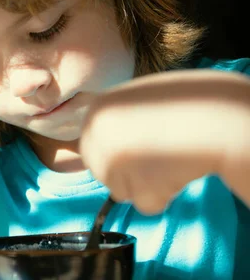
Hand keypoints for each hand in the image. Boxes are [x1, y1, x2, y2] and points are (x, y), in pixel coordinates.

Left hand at [78, 69, 243, 214]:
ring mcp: (113, 163)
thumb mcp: (135, 100)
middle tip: (156, 154)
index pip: (89, 147)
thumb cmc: (182, 102)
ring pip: (121, 192)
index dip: (114, 152)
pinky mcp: (136, 187)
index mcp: (96, 113)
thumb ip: (114, 122)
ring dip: (145, 183)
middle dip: (125, 172)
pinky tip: (177, 171)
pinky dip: (163, 194)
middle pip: (101, 172)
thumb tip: (97, 148)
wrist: (215, 112)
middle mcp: (97, 138)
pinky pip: (145, 204)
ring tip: (170, 158)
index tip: (134, 150)